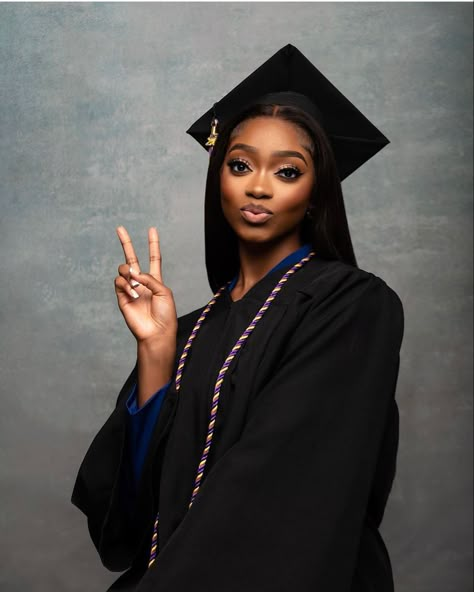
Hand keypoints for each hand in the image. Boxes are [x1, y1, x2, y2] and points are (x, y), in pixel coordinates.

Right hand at [114, 226, 177, 346]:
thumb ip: (149, 278)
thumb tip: (133, 272)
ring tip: (135, 284)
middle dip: (125, 242)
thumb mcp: (164, 292)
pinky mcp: (121, 297)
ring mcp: (130, 288)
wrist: (156, 332)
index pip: (154, 257)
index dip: (153, 244)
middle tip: (119, 228)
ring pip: (123, 269)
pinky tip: (133, 293)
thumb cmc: (165, 314)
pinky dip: (125, 284)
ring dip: (129, 273)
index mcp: (155, 279)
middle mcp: (141, 282)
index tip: (152, 229)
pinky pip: (119, 282)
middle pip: (132, 258)